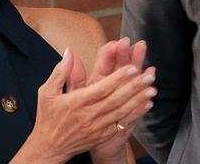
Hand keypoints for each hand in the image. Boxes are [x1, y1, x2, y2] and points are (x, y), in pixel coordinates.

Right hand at [19, 48, 155, 162]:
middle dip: (133, 87)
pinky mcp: (102, 136)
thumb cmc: (48, 117)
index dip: (117, 78)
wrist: (50, 147)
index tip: (131, 67)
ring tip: (152, 89)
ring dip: (138, 100)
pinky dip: (135, 114)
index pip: (101, 89)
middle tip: (148, 76)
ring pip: (121, 112)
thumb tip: (69, 52)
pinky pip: (121, 124)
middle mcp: (88, 116)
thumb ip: (60, 72)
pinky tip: (146, 105)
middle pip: (115, 100)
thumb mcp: (47, 92)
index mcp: (76, 103)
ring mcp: (96, 128)